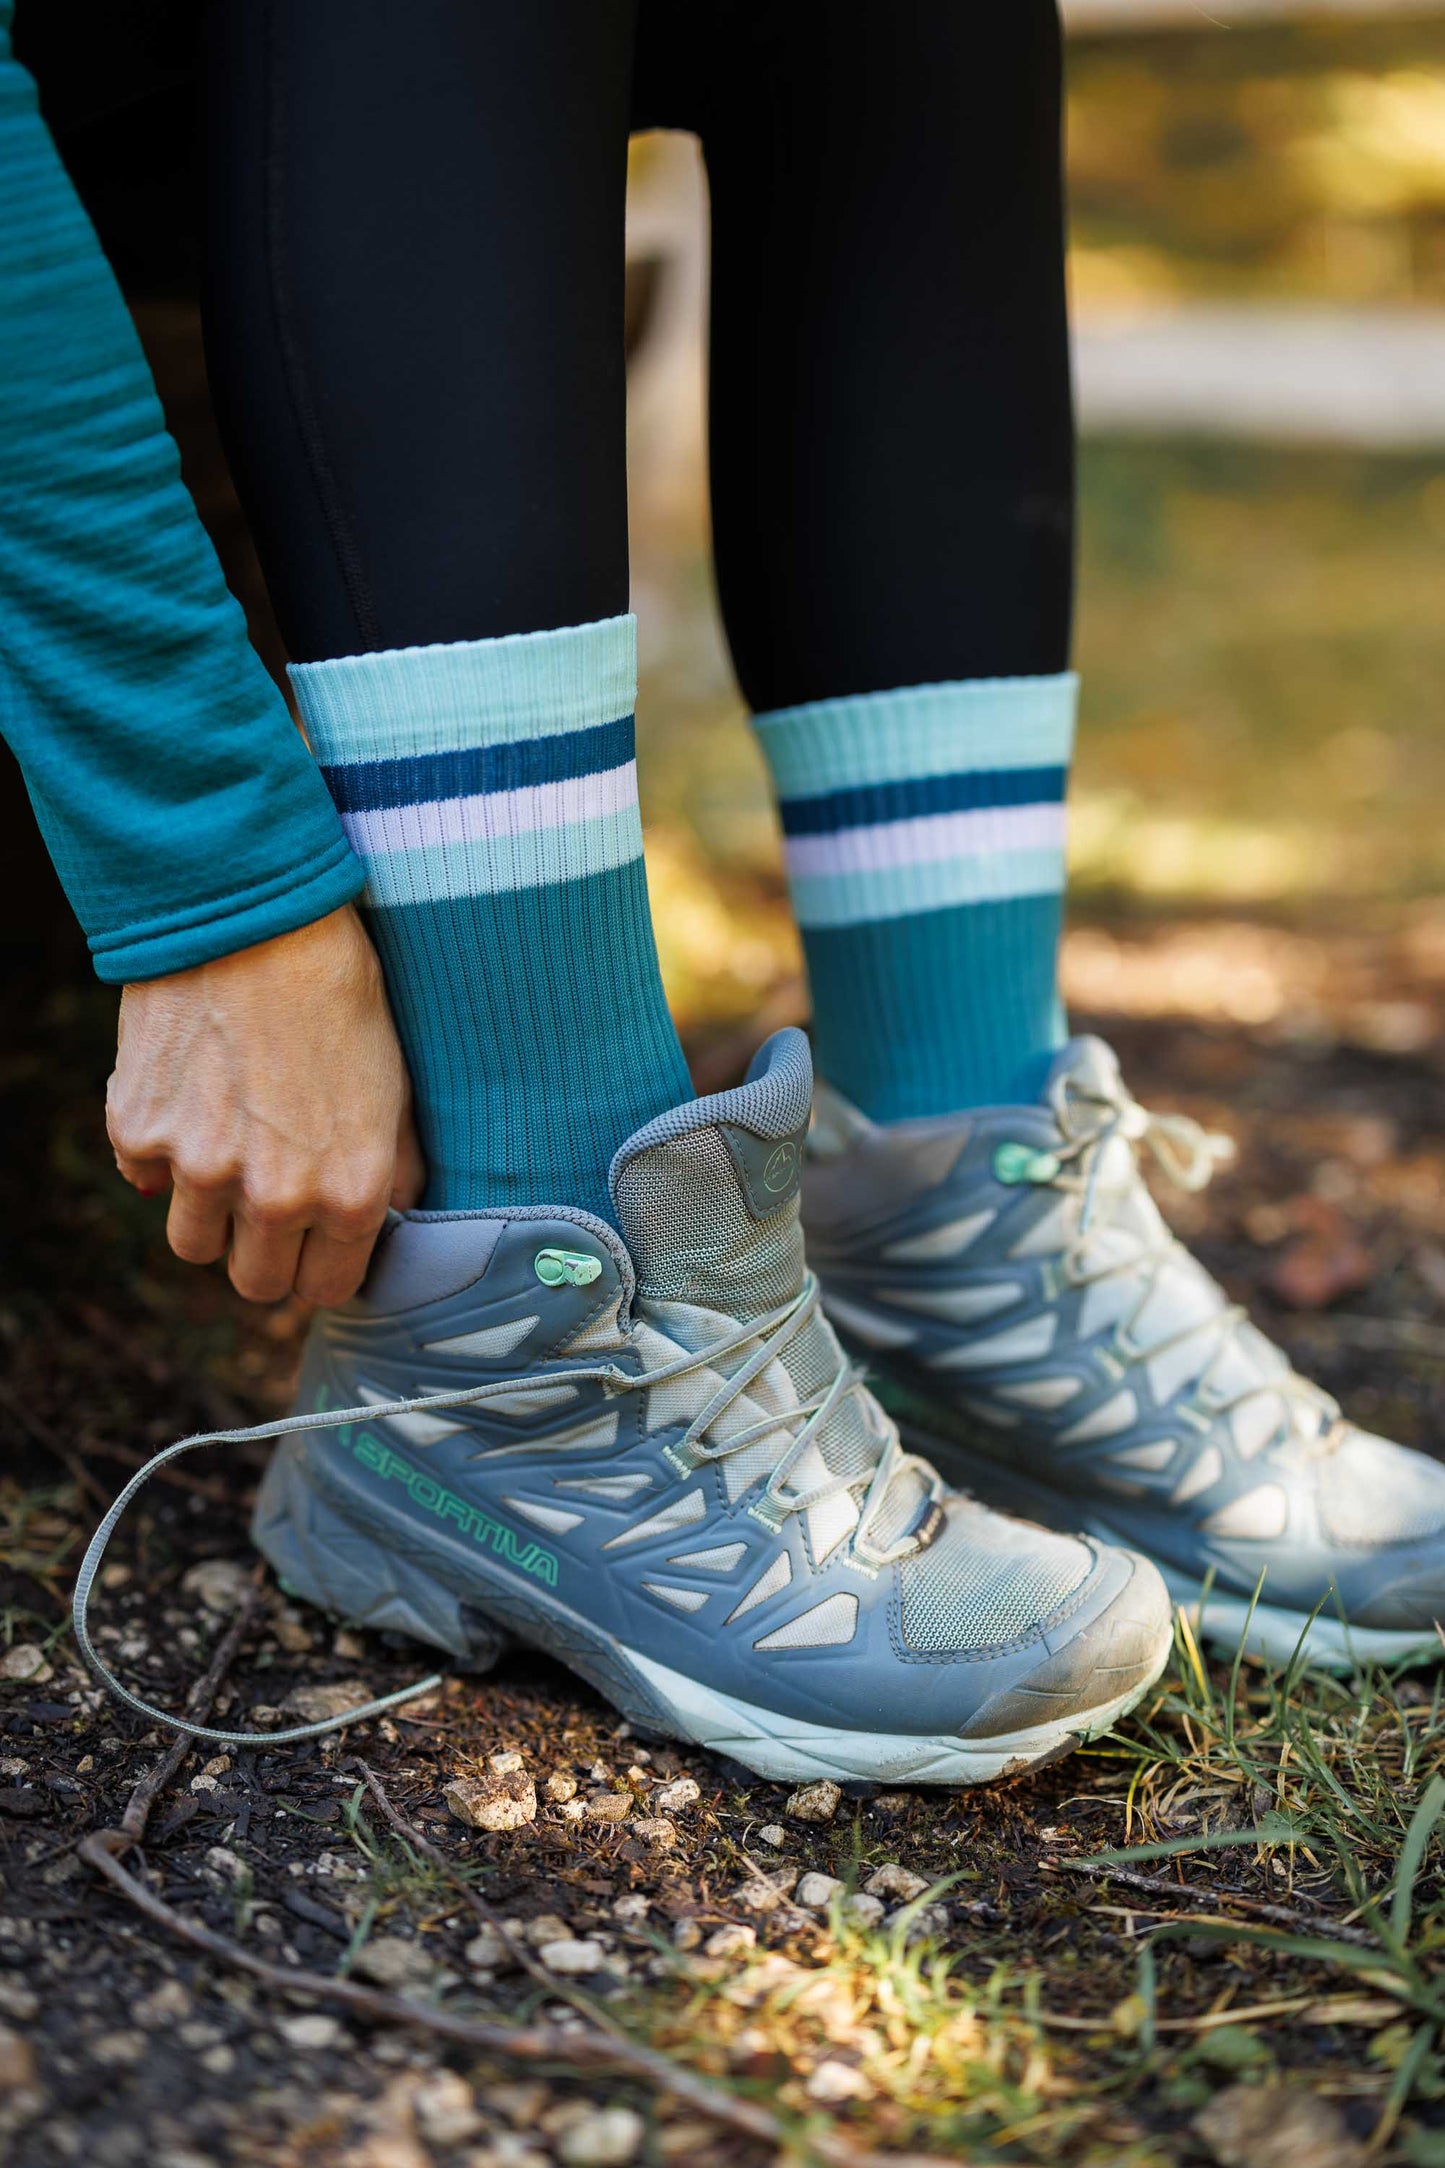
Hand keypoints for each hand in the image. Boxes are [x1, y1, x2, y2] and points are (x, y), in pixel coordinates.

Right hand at [107, 906, 424, 1304]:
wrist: (255, 918)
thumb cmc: (339, 996)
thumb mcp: (396, 1087)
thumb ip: (394, 1169)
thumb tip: (391, 1218)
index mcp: (349, 1193)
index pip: (326, 1288)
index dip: (320, 1266)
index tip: (314, 1243)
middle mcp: (274, 1196)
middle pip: (253, 1282)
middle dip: (263, 1252)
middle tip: (269, 1204)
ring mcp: (198, 1169)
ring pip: (193, 1243)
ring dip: (209, 1211)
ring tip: (228, 1151)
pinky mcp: (139, 1131)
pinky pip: (144, 1177)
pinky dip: (162, 1152)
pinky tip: (191, 1098)